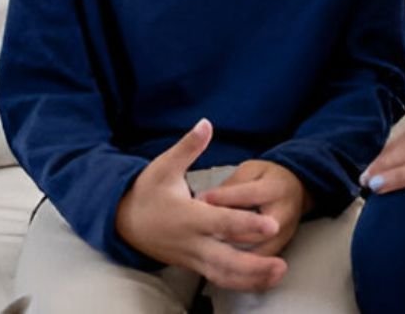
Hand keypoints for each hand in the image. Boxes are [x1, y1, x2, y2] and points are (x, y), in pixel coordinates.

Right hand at [114, 119, 288, 290]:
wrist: (123, 221)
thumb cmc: (146, 192)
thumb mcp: (164, 166)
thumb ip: (188, 147)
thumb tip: (205, 123)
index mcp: (188, 217)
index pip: (222, 223)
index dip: (248, 224)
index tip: (272, 225)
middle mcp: (192, 241)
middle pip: (226, 260)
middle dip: (254, 266)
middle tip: (281, 265)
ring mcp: (193, 257)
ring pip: (224, 275)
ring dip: (251, 278)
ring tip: (278, 274)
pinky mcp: (194, 265)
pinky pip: (219, 277)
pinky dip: (241, 281)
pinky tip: (262, 279)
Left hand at [196, 160, 310, 258]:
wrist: (297, 188)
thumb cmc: (269, 178)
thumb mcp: (251, 171)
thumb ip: (231, 185)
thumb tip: (206, 199)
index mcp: (274, 189)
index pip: (247, 195)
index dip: (223, 198)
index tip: (202, 200)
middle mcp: (283, 215)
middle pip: (252, 230)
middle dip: (225, 231)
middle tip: (202, 230)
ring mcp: (284, 235)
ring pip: (256, 251)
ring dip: (232, 251)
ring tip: (210, 247)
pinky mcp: (282, 247)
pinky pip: (260, 261)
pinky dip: (242, 264)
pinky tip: (223, 261)